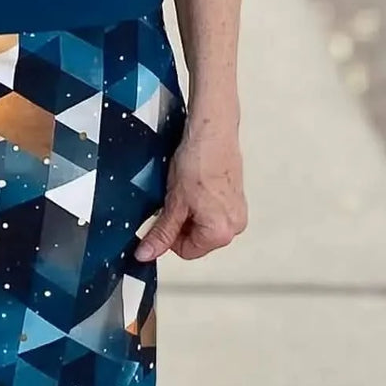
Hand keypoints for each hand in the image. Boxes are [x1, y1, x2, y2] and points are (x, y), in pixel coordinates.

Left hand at [133, 113, 247, 261]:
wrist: (211, 131)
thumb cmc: (198, 162)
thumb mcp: (174, 202)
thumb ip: (161, 233)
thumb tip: (146, 254)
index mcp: (222, 233)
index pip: (187, 251)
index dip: (168, 238)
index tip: (159, 220)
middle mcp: (236, 225)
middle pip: (198, 238)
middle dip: (180, 223)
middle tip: (171, 200)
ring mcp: (238, 210)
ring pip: (204, 223)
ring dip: (189, 211)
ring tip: (182, 189)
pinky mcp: (236, 196)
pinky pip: (213, 209)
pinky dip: (199, 201)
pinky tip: (192, 184)